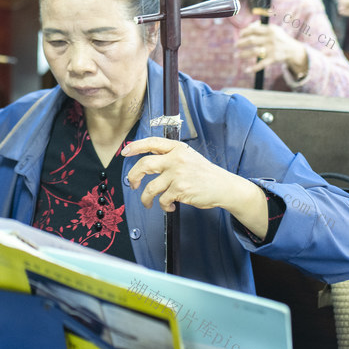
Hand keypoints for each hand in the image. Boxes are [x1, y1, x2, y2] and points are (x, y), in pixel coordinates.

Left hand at [121, 137, 268, 236]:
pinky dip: (163, 206)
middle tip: (132, 184)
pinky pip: (162, 200)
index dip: (135, 146)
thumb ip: (170, 156)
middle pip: (144, 164)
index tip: (124, 152)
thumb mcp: (188, 157)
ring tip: (148, 203)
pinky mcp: (180, 190)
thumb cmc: (204, 173)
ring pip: (150, 188)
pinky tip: (169, 206)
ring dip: (145, 199)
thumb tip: (147, 162)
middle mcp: (176, 159)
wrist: (224, 186)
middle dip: (133, 176)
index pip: (152, 142)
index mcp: (177, 148)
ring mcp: (177, 174)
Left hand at [236, 22, 307, 77]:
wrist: (293, 50)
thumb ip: (261, 27)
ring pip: (254, 52)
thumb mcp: (274, 29)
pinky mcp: (273, 58)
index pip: (253, 29)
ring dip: (243, 54)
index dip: (244, 32)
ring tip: (236, 55)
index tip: (239, 35)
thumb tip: (248, 26)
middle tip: (235, 45)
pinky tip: (246, 70)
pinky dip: (254, 68)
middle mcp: (270, 39)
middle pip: (251, 40)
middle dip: (241, 43)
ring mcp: (272, 49)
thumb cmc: (280, 38)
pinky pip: (262, 64)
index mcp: (270, 30)